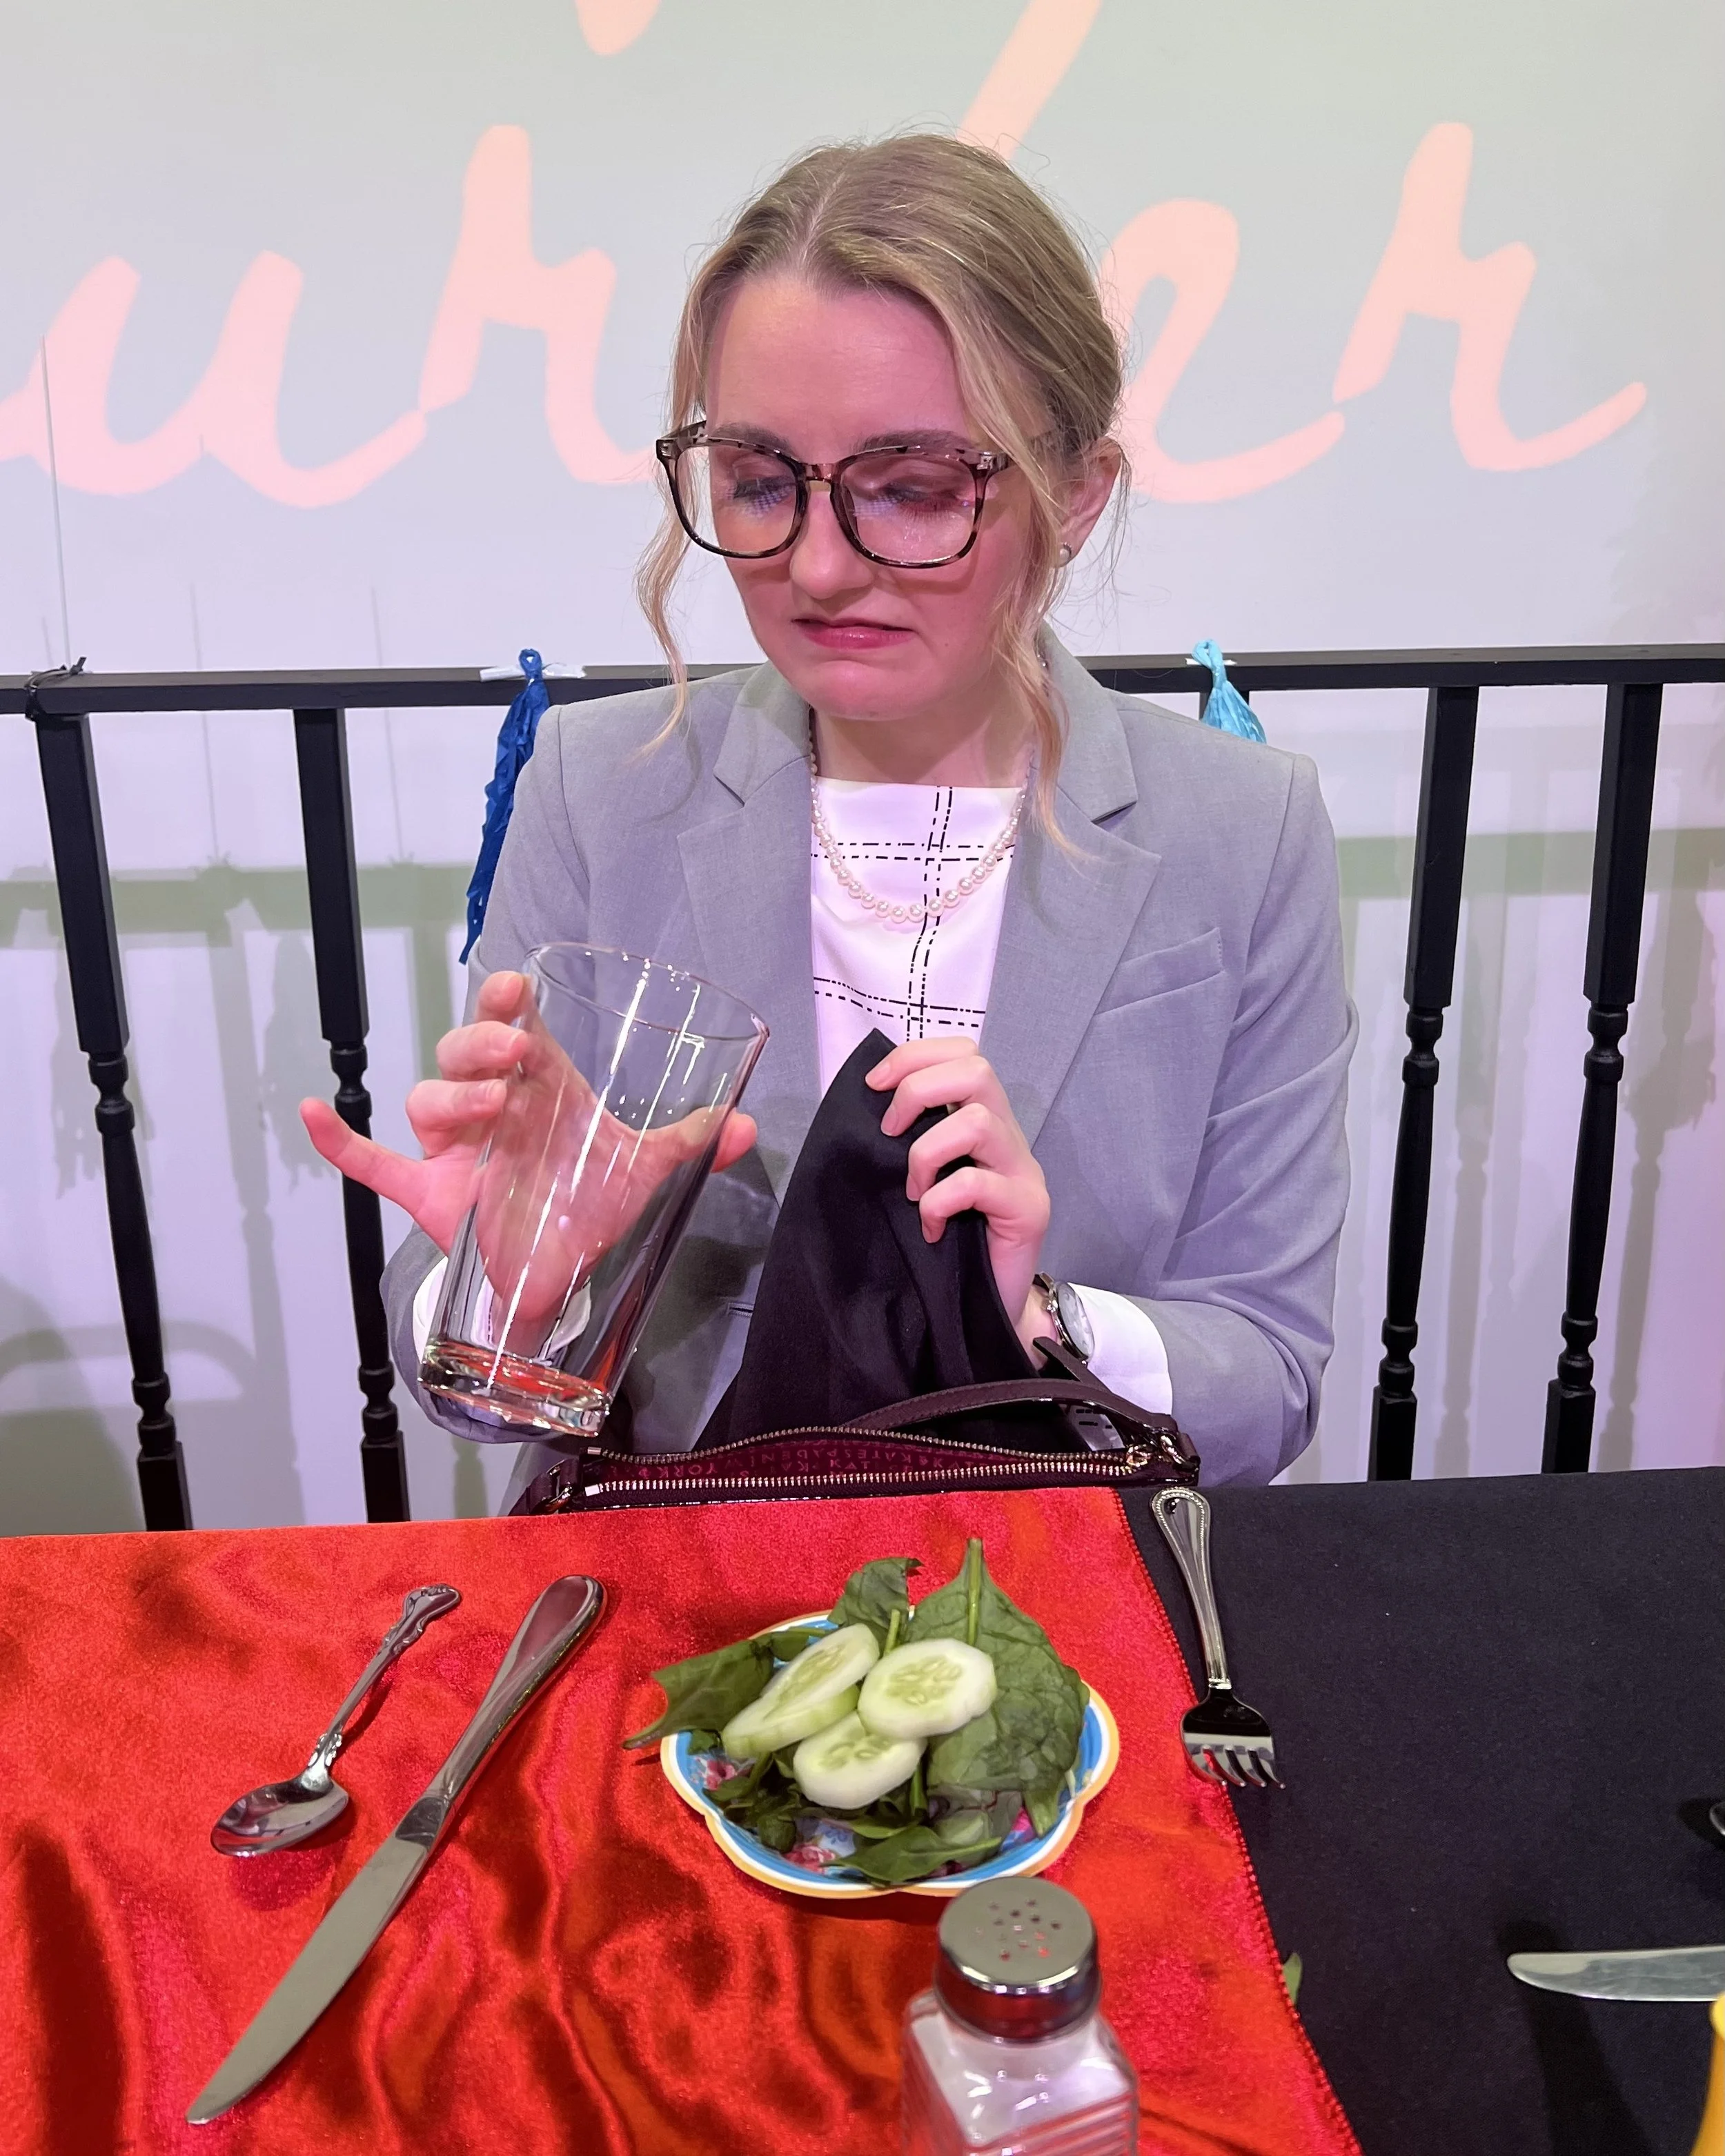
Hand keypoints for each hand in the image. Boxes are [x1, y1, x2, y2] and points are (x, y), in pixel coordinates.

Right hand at [302, 972, 757, 1317]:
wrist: (559, 1272)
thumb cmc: (590, 1202)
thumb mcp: (644, 1168)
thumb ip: (692, 1143)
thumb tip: (750, 1125)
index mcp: (537, 1085)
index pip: (512, 1023)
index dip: (505, 998)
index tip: (518, 988)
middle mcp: (490, 1107)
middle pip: (462, 1053)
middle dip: (479, 1046)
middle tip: (515, 1057)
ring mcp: (452, 1150)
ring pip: (426, 1102)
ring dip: (449, 1097)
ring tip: (491, 1111)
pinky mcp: (426, 1192)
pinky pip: (370, 1162)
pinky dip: (338, 1141)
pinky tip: (311, 1112)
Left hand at [867, 1037, 1049, 1355]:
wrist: (990, 1303)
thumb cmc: (952, 1239)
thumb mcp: (926, 1177)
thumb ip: (913, 1138)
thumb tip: (867, 1103)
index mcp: (985, 1119)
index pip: (965, 1053)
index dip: (915, 1057)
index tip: (875, 1085)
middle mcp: (1010, 1136)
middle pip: (977, 1070)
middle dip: (918, 1090)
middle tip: (890, 1132)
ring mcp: (1024, 1171)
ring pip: (978, 1121)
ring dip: (926, 1153)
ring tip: (913, 1192)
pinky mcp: (1029, 1209)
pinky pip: (975, 1184)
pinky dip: (938, 1203)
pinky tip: (930, 1229)